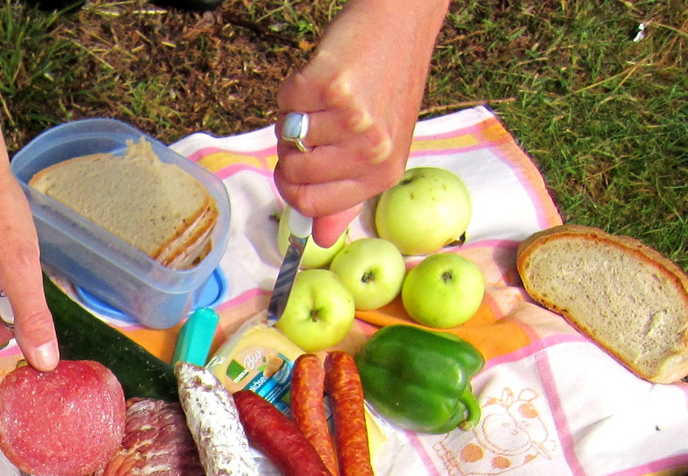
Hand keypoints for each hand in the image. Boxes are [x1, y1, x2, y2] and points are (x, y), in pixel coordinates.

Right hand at [273, 0, 449, 246]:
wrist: (401, 25)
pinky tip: (322, 77)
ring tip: (326, 98)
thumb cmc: (387, 83)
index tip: (295, 166)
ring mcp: (353, 120)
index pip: (312, 205)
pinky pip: (286, 104)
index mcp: (382, 175)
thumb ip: (346, 197)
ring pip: (287, 138)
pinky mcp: (331, 87)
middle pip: (293, 175)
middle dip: (290, 151)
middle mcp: (371, 152)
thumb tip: (318, 238)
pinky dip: (293, 89)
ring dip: (294, 116)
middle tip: (317, 124)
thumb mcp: (378, 150)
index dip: (293, 187)